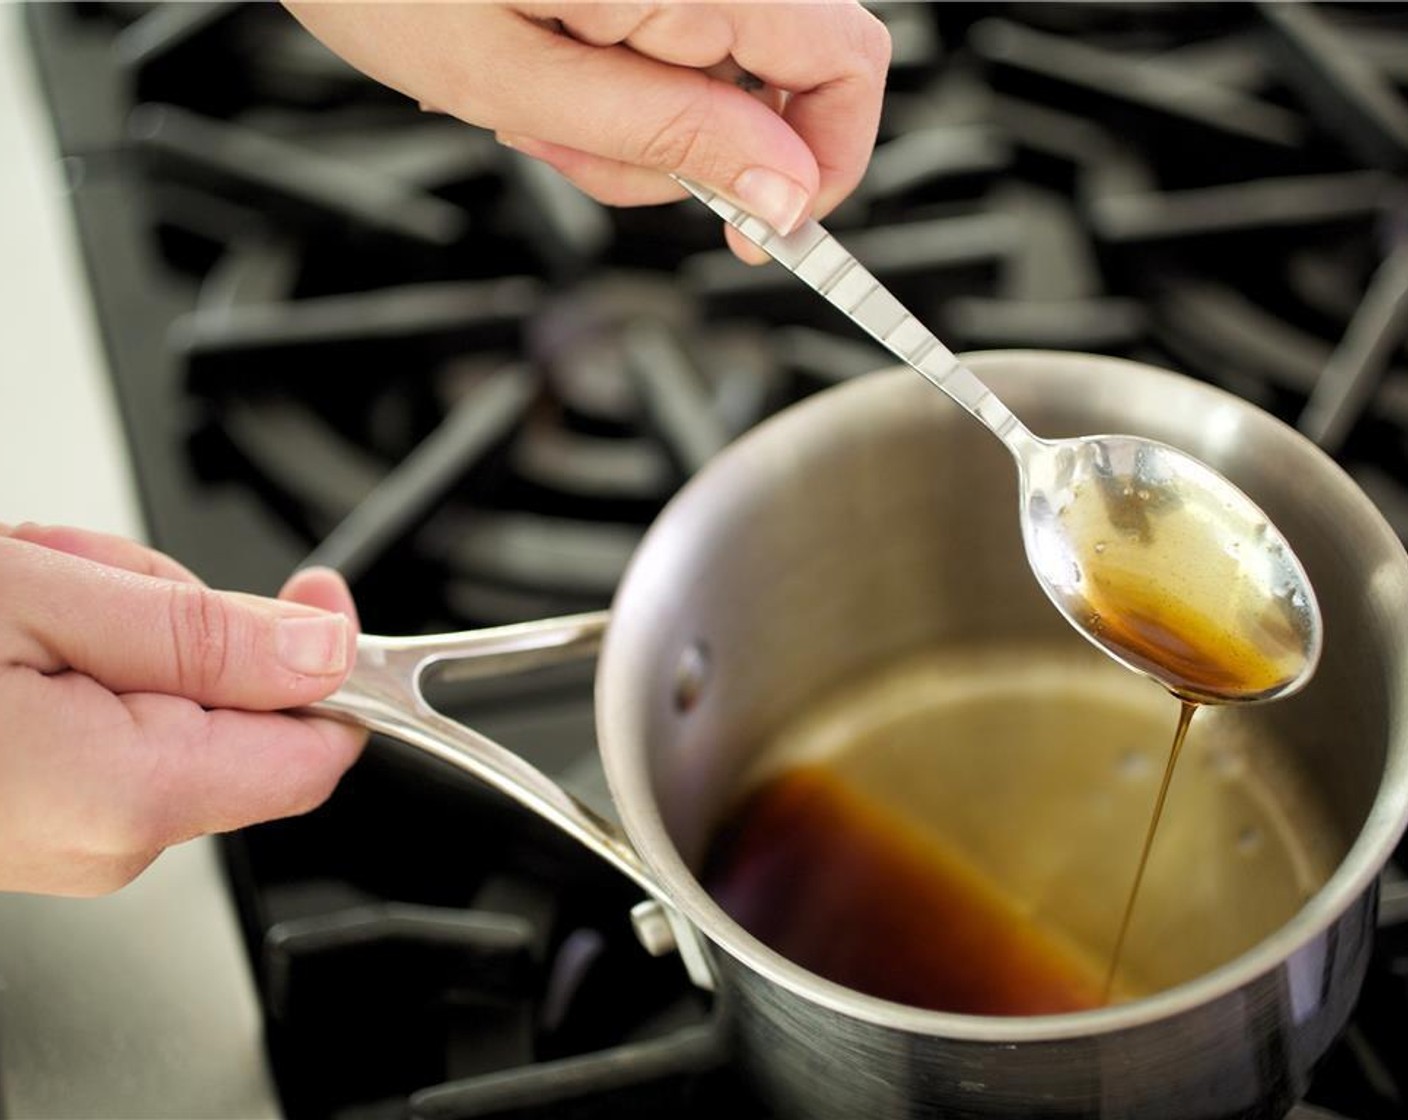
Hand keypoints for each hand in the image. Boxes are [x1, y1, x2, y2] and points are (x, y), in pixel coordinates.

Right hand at [0, 524, 365, 895]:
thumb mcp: (46, 600)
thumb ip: (200, 633)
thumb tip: (323, 653)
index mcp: (134, 794)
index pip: (312, 754)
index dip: (333, 665)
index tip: (316, 593)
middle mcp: (103, 842)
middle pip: (235, 713)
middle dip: (184, 623)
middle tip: (88, 573)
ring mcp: (62, 838)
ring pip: (164, 705)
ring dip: (114, 629)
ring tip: (32, 594)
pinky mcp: (29, 818)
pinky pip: (100, 724)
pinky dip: (69, 660)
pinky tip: (12, 633)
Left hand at [283, 1, 890, 260]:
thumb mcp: (525, 80)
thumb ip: (671, 134)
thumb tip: (786, 190)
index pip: (846, 63)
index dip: (827, 163)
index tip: (770, 229)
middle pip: (785, 73)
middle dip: (700, 152)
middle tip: (588, 154)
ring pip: (719, 70)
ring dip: (640, 122)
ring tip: (537, 108)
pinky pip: (671, 37)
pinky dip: (619, 81)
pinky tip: (545, 70)